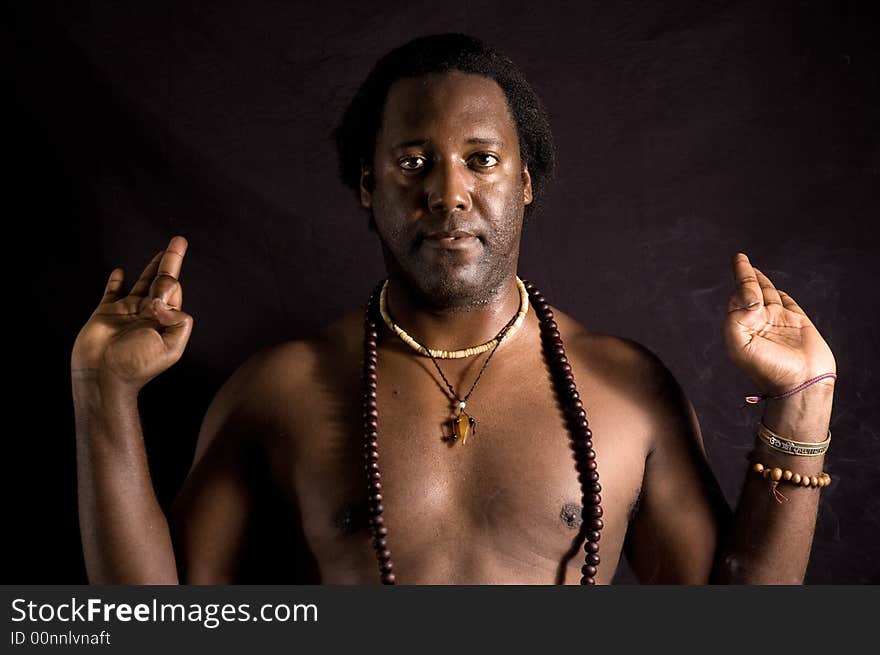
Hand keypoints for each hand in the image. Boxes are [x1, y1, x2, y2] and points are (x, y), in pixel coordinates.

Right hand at [71, 236, 193, 391]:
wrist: (102, 375)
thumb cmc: (136, 365)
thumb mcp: (170, 347)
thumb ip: (178, 322)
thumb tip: (165, 303)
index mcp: (164, 321)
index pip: (173, 293)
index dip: (169, 286)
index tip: (156, 301)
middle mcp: (148, 313)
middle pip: (162, 281)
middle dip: (171, 262)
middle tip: (179, 241)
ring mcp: (127, 311)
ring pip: (142, 282)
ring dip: (152, 266)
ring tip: (164, 251)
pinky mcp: (106, 312)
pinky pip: (112, 292)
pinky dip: (116, 281)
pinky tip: (120, 272)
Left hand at [723, 253, 835, 395]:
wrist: (801, 383)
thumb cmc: (768, 369)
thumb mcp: (740, 344)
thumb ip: (738, 317)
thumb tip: (749, 296)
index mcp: (741, 328)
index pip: (737, 299)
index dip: (739, 281)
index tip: (741, 265)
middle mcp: (758, 324)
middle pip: (749, 293)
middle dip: (744, 277)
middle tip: (740, 258)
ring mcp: (778, 322)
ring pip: (767, 295)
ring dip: (758, 281)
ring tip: (749, 268)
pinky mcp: (797, 323)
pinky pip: (786, 303)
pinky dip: (779, 294)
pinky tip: (773, 288)